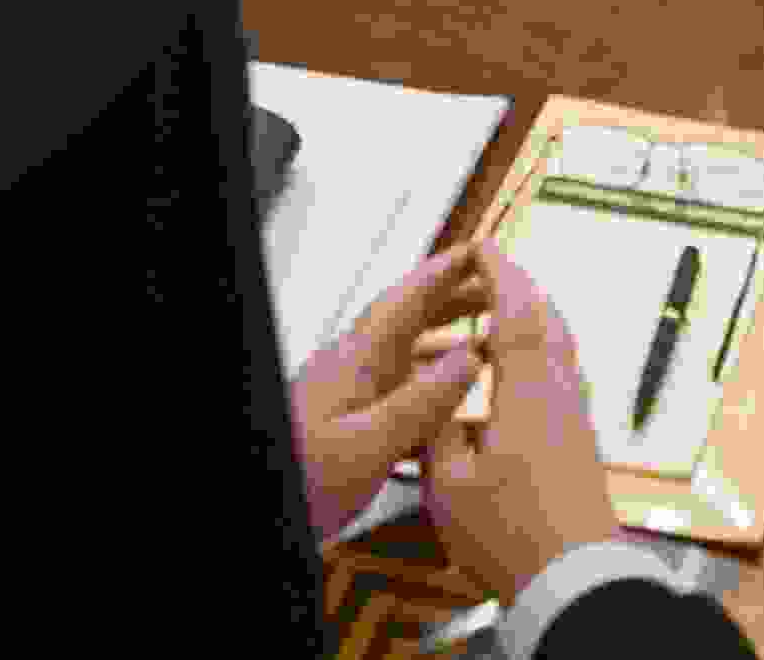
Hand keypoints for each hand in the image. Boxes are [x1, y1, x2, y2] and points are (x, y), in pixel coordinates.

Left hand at [288, 241, 493, 550]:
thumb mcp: (367, 444)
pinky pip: (396, 394)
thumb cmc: (302, 480)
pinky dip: (428, 390)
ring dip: (443, 345)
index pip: (405, 301)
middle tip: (497, 293)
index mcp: (355, 362)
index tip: (480, 250)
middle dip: (452, 303)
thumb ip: (420, 402)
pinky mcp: (345, 427)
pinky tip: (447, 412)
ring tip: (483, 345)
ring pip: (403, 358)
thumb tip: (471, 358)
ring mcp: (346, 398)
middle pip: (407, 322)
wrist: (266, 513)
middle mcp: (350, 371)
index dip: (444, 272)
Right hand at [419, 246, 624, 596]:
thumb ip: (439, 433)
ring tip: (499, 319)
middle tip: (491, 273)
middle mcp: (561, 394)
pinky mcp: (583, 442)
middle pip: (550, 320)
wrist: (576, 578)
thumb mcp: (449, 485)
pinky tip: (519, 378)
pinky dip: (540, 355)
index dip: (500, 273)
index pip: (518, 311)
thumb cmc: (514, 535)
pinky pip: (563, 376)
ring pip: (562, 348)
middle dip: (521, 289)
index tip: (484, 247)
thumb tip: (438, 402)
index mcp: (528, 392)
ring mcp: (577, 418)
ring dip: (534, 321)